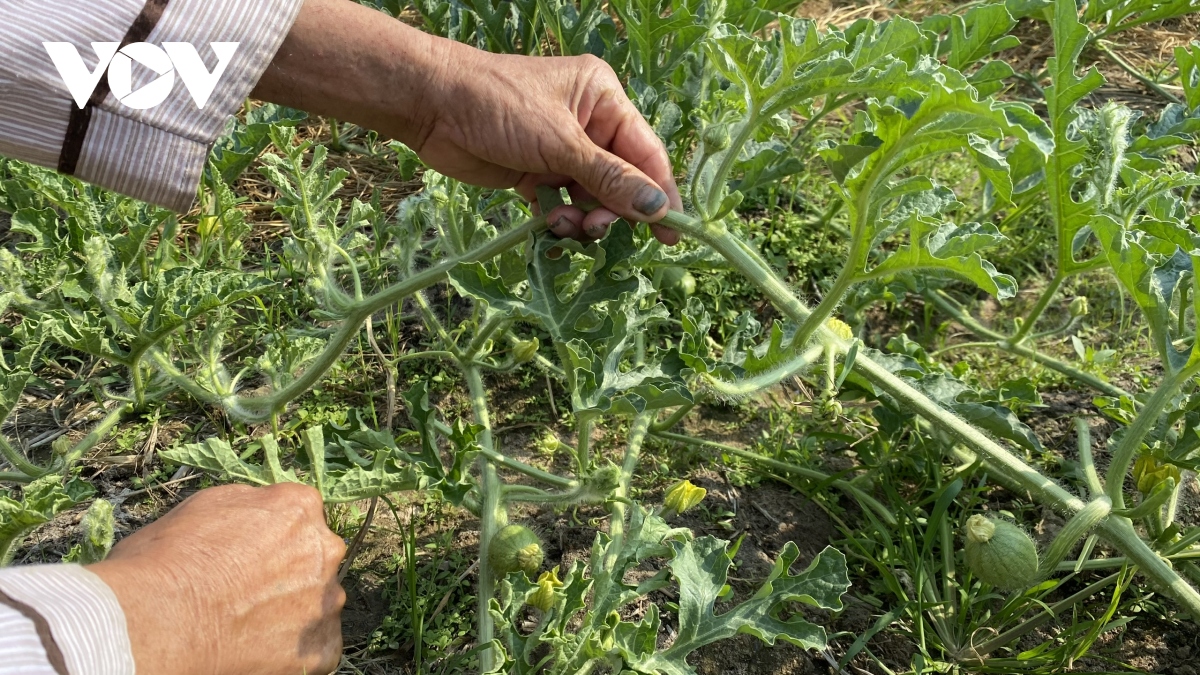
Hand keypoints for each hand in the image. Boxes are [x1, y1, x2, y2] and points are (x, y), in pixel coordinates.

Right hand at [88, 484, 345, 674]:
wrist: (156, 623)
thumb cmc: (167, 562)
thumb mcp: (207, 504)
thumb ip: (252, 505)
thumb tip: (262, 512)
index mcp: (300, 507)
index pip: (300, 516)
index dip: (272, 537)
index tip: (248, 555)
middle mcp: (325, 550)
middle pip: (315, 559)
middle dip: (288, 573)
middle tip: (246, 593)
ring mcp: (326, 602)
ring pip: (317, 604)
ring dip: (293, 612)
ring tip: (247, 625)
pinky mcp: (321, 649)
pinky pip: (316, 648)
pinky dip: (292, 651)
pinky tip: (257, 649)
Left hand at [414, 46, 683, 244]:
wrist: (431, 104)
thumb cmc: (499, 106)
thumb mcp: (561, 143)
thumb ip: (610, 179)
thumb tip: (658, 209)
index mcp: (604, 99)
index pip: (646, 153)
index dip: (661, 193)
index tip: (673, 233)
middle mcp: (589, 124)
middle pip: (622, 180)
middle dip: (613, 209)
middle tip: (596, 228)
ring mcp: (562, 151)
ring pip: (592, 198)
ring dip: (584, 218)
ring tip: (562, 223)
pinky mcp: (536, 174)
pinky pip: (564, 204)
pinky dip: (561, 218)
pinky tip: (549, 221)